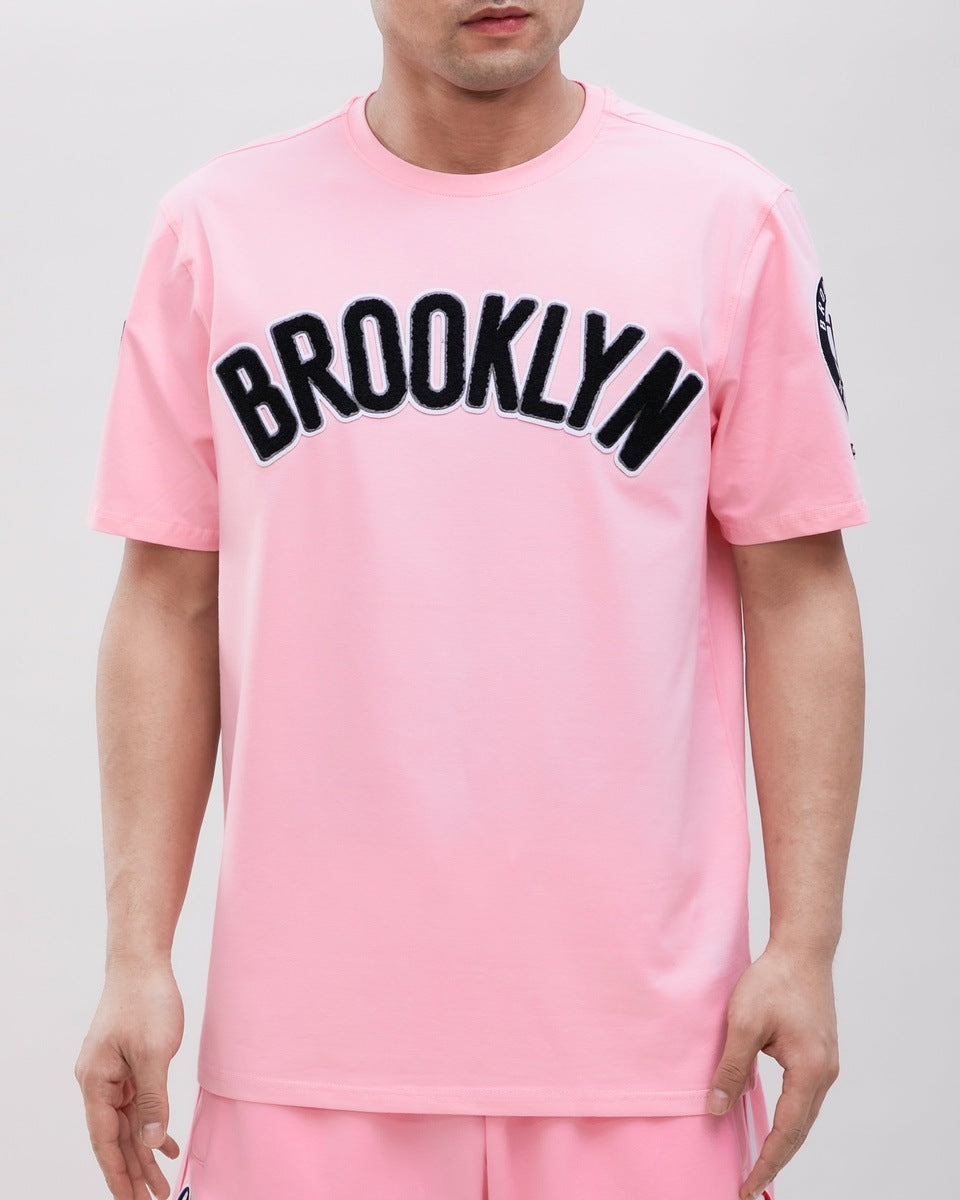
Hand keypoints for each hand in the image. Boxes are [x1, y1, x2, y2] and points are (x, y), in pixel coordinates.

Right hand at [74, 959, 184, 1199]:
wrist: (141, 962)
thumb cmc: (145, 1001)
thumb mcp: (153, 1053)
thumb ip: (153, 1100)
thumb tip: (150, 1142)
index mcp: (96, 1082)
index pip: (105, 1141)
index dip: (118, 1174)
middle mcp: (98, 1082)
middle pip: (114, 1138)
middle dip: (134, 1172)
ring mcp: (111, 1074)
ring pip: (126, 1125)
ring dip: (144, 1153)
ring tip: (161, 1184)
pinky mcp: (126, 1065)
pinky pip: (136, 1105)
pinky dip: (150, 1125)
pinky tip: (164, 1144)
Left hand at [707, 942, 840, 1199]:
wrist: (803, 948)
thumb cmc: (774, 980)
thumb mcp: (744, 1023)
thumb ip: (731, 1069)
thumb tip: (715, 1109)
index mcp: (810, 1070)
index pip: (788, 1131)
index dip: (767, 1161)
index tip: (749, 1186)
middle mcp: (825, 1073)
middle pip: (801, 1130)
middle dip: (776, 1159)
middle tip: (752, 1184)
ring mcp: (826, 1063)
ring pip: (804, 1115)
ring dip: (784, 1140)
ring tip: (761, 1162)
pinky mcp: (820, 1053)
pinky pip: (805, 1097)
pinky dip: (790, 1117)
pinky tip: (774, 1123)